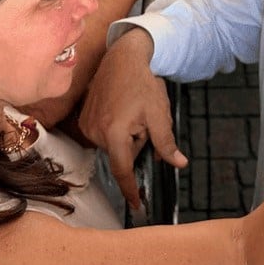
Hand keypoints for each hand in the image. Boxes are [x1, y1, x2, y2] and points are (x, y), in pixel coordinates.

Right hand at [79, 28, 187, 206]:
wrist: (122, 58)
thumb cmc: (142, 83)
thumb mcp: (158, 114)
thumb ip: (166, 143)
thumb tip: (179, 164)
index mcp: (114, 133)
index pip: (123, 170)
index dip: (131, 191)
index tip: (137, 206)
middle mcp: (95, 131)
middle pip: (122, 154)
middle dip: (137, 141)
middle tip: (142, 118)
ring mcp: (87, 124)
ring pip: (114, 144)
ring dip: (126, 133)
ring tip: (132, 109)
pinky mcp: (83, 118)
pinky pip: (104, 134)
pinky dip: (116, 127)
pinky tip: (121, 108)